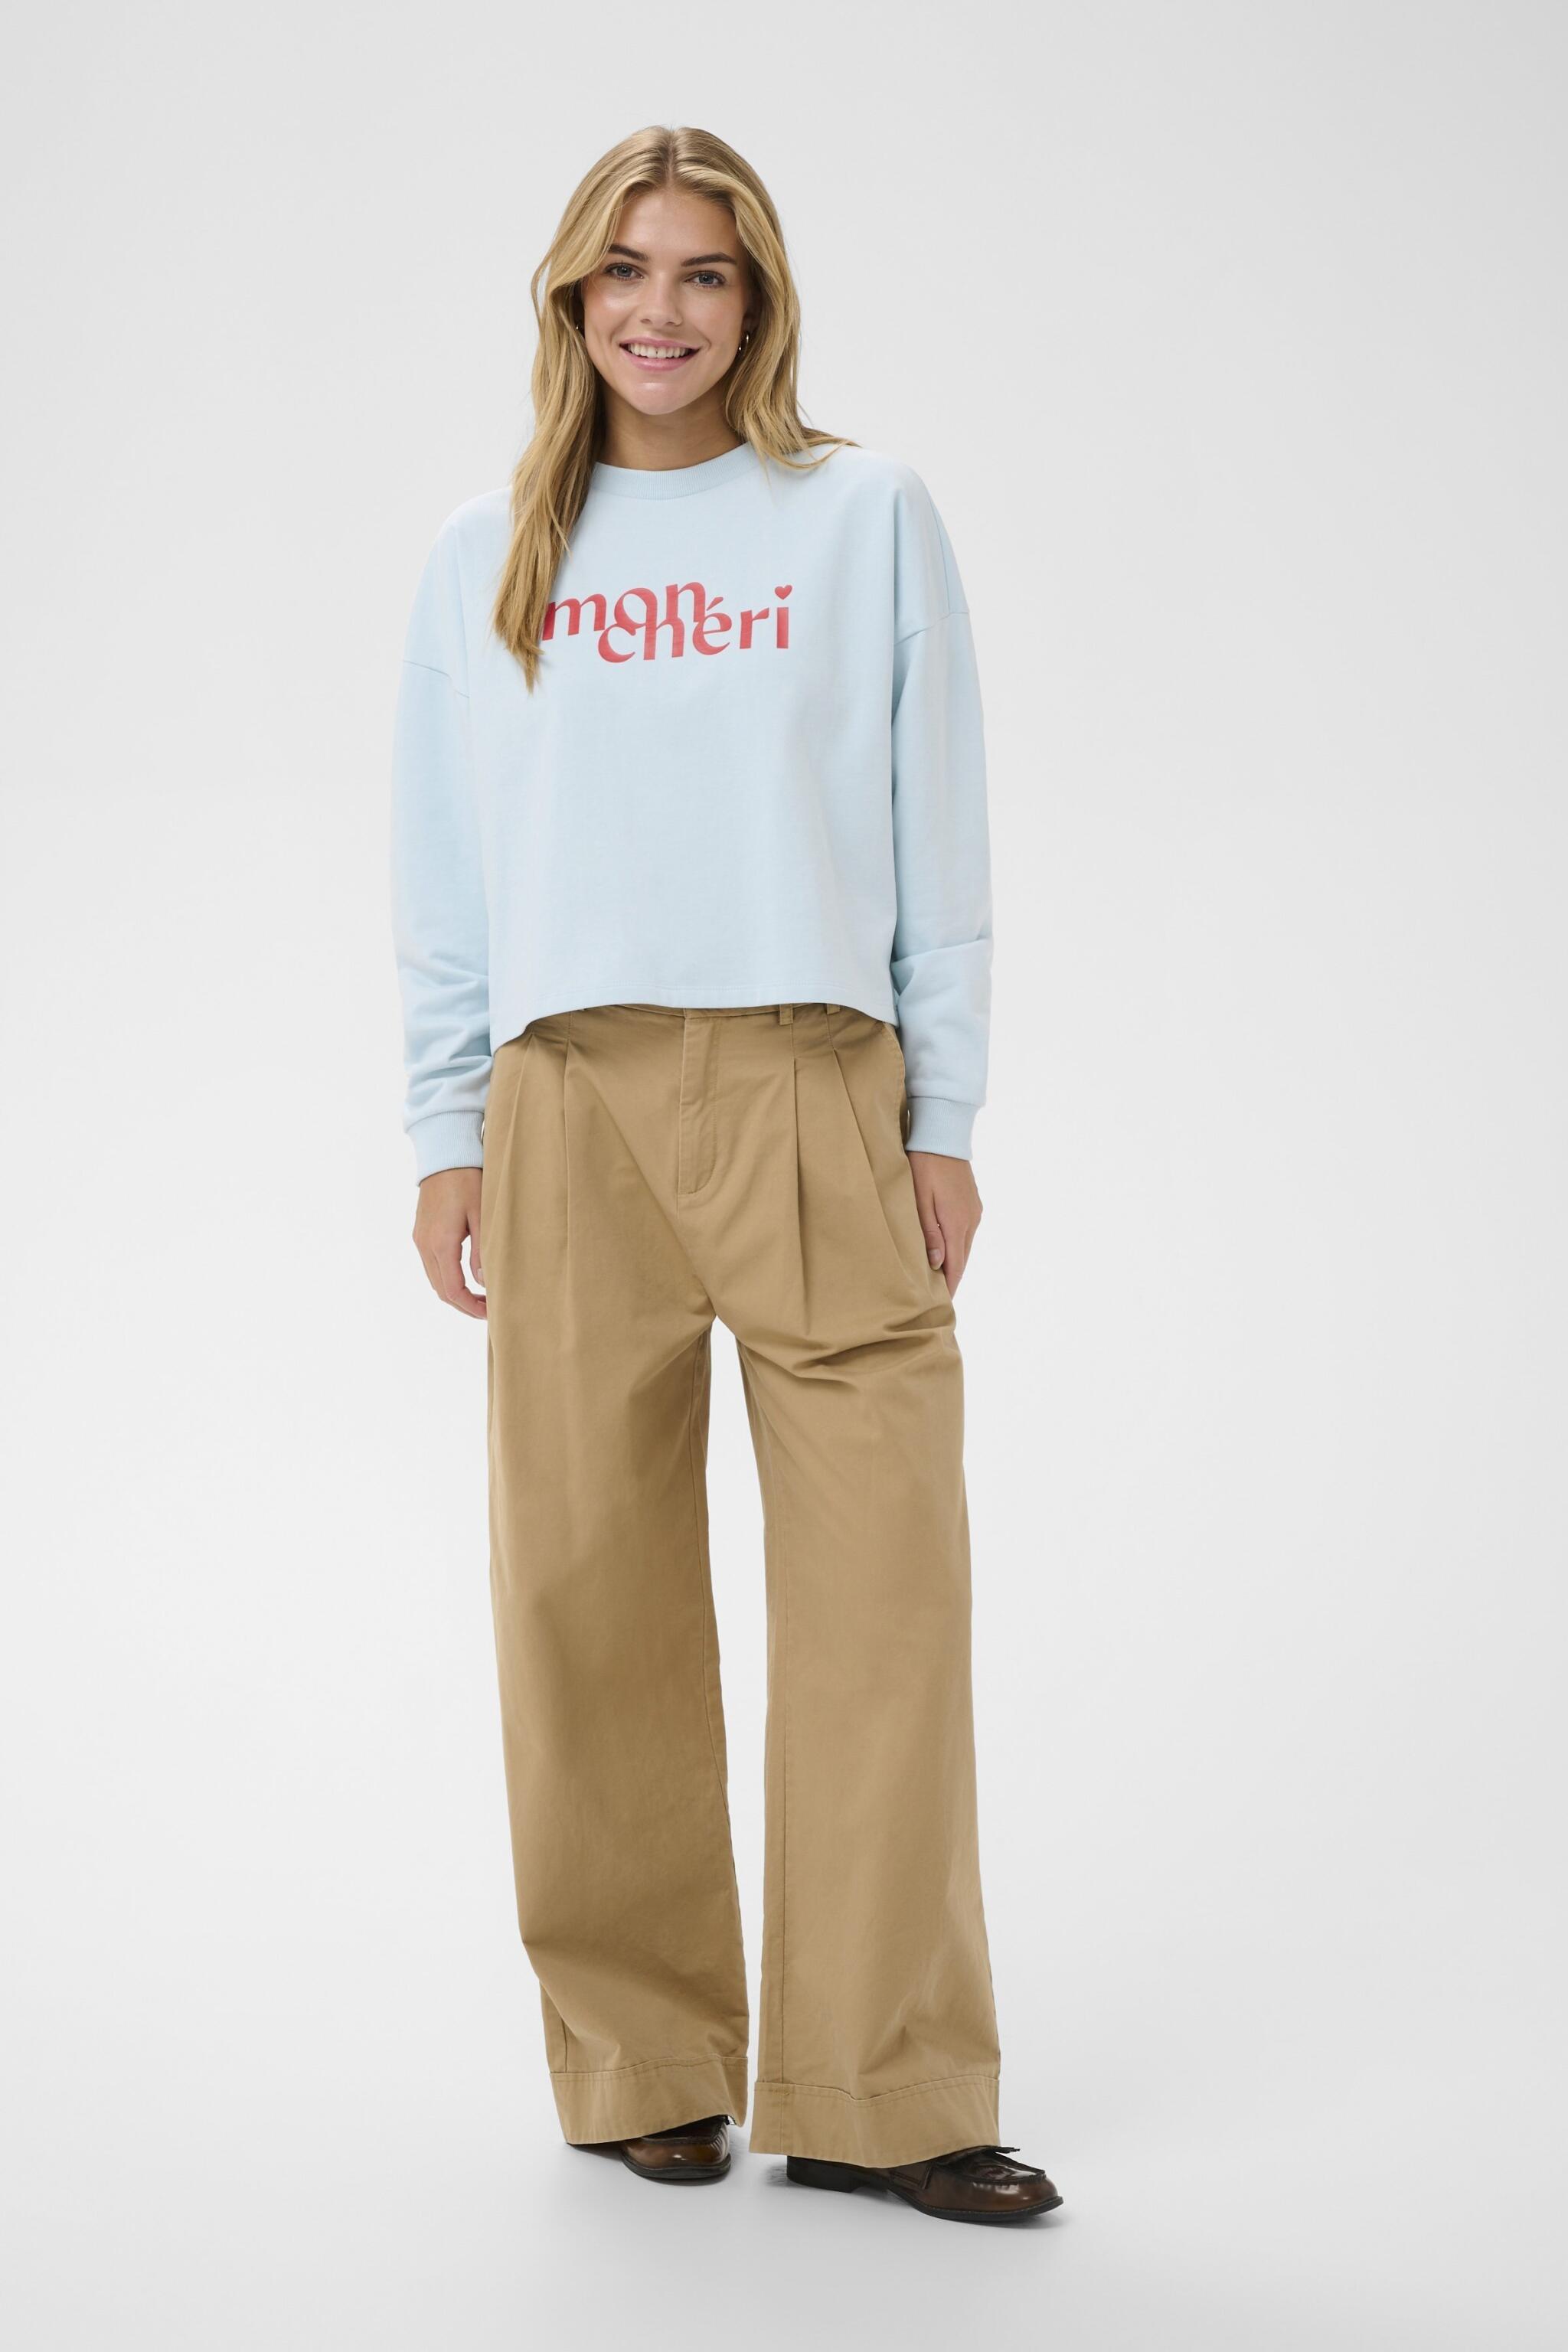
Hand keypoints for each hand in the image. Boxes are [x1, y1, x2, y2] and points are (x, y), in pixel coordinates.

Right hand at [413, 1167, 485, 1317]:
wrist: (444, 1155)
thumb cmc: (467, 1180)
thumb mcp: (482, 1216)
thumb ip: (482, 1252)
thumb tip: (484, 1283)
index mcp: (440, 1243)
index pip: (453, 1290)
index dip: (470, 1307)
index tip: (490, 1313)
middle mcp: (425, 1244)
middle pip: (441, 1290)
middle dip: (463, 1304)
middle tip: (488, 1309)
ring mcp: (420, 1238)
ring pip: (435, 1279)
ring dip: (455, 1292)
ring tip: (480, 1296)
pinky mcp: (421, 1232)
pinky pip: (431, 1265)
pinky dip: (447, 1278)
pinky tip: (466, 1276)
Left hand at [907, 1151, 982, 1294]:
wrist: (943, 1137)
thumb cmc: (924, 1167)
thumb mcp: (919, 1200)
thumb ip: (929, 1233)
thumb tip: (938, 1264)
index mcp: (956, 1223)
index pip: (955, 1265)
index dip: (949, 1286)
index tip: (941, 1304)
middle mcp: (971, 1220)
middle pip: (963, 1259)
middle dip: (952, 1278)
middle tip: (939, 1297)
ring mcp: (975, 1211)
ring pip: (965, 1246)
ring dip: (955, 1262)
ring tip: (941, 1278)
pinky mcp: (973, 1203)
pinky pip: (967, 1232)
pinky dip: (958, 1246)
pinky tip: (947, 1250)